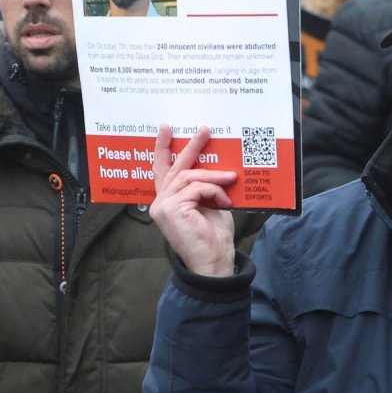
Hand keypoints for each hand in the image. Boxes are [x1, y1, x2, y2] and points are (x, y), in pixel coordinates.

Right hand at [149, 124, 237, 277]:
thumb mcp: (210, 204)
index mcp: (168, 201)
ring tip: (231, 177)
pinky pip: (196, 188)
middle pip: (175, 168)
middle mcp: (160, 202)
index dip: (163, 149)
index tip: (166, 129)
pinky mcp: (171, 209)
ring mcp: (163, 206)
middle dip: (191, 147)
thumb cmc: (213, 238)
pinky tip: (224, 202)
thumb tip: (216, 166)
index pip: (162, 170)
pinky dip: (213, 191)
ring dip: (213, 175)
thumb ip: (204, 186)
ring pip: (189, 176)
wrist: (213, 263)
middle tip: (204, 130)